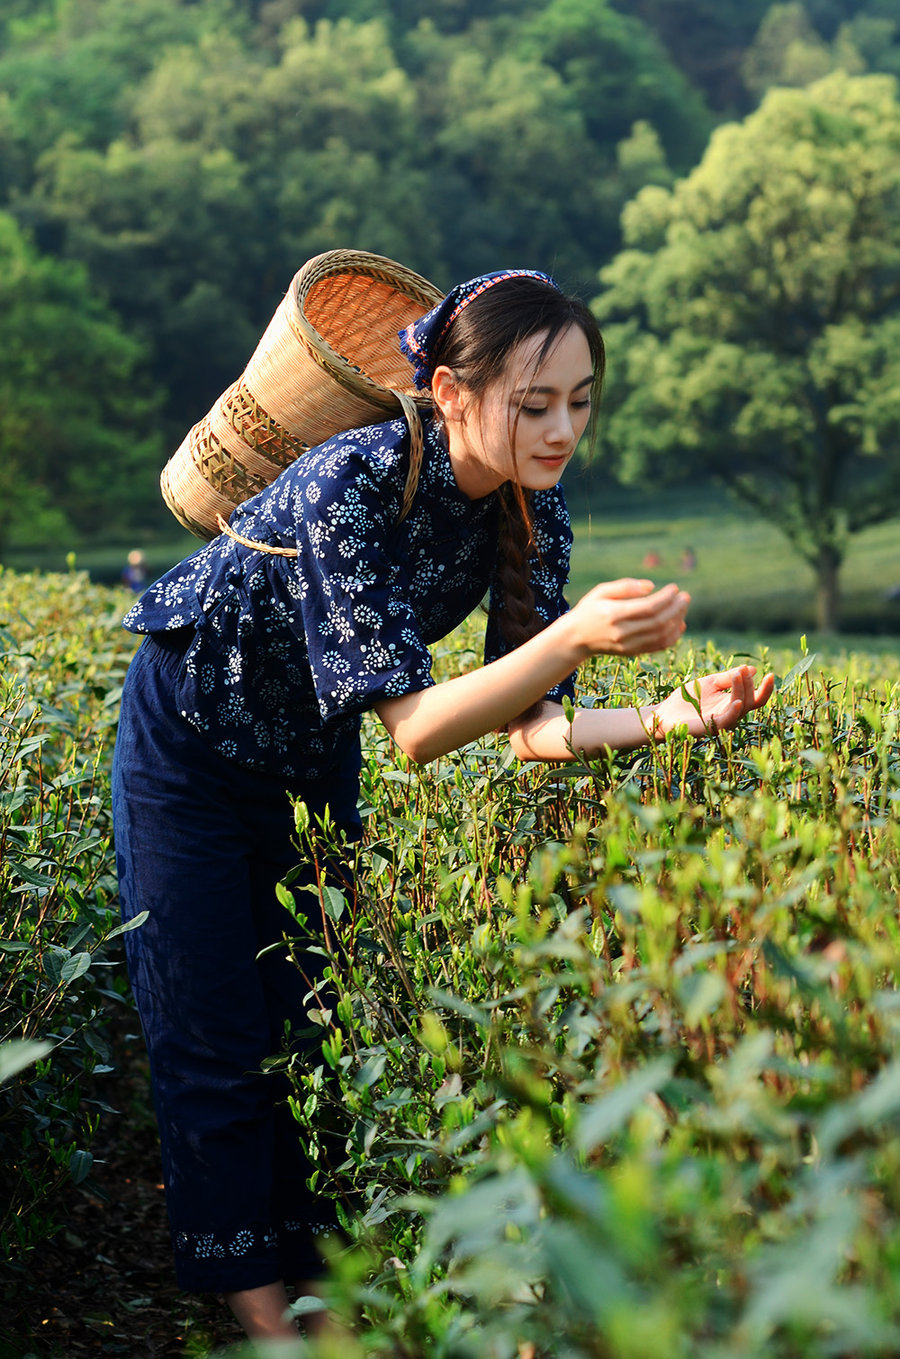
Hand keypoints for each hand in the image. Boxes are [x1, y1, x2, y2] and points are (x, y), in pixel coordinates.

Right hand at [570, 578, 688, 657]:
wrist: (576, 638)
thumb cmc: (590, 610)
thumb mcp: (601, 591)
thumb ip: (625, 586)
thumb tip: (651, 586)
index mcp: (613, 614)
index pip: (648, 608)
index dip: (666, 598)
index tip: (674, 588)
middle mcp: (622, 633)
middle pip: (658, 622)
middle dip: (676, 608)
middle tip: (685, 597)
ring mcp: (628, 645)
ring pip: (661, 635)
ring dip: (677, 621)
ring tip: (682, 607)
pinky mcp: (632, 653)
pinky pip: (658, 646)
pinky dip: (673, 637)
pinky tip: (679, 625)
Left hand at [652, 665, 774, 738]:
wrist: (665, 713)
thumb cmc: (688, 699)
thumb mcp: (711, 682)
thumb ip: (729, 677)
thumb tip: (752, 670)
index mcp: (733, 704)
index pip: (756, 698)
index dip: (765, 688)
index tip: (770, 674)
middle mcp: (731, 714)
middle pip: (751, 700)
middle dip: (748, 684)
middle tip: (740, 671)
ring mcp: (722, 723)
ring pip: (741, 707)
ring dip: (742, 690)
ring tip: (737, 675)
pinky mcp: (711, 728)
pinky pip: (728, 720)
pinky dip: (734, 711)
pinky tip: (737, 701)